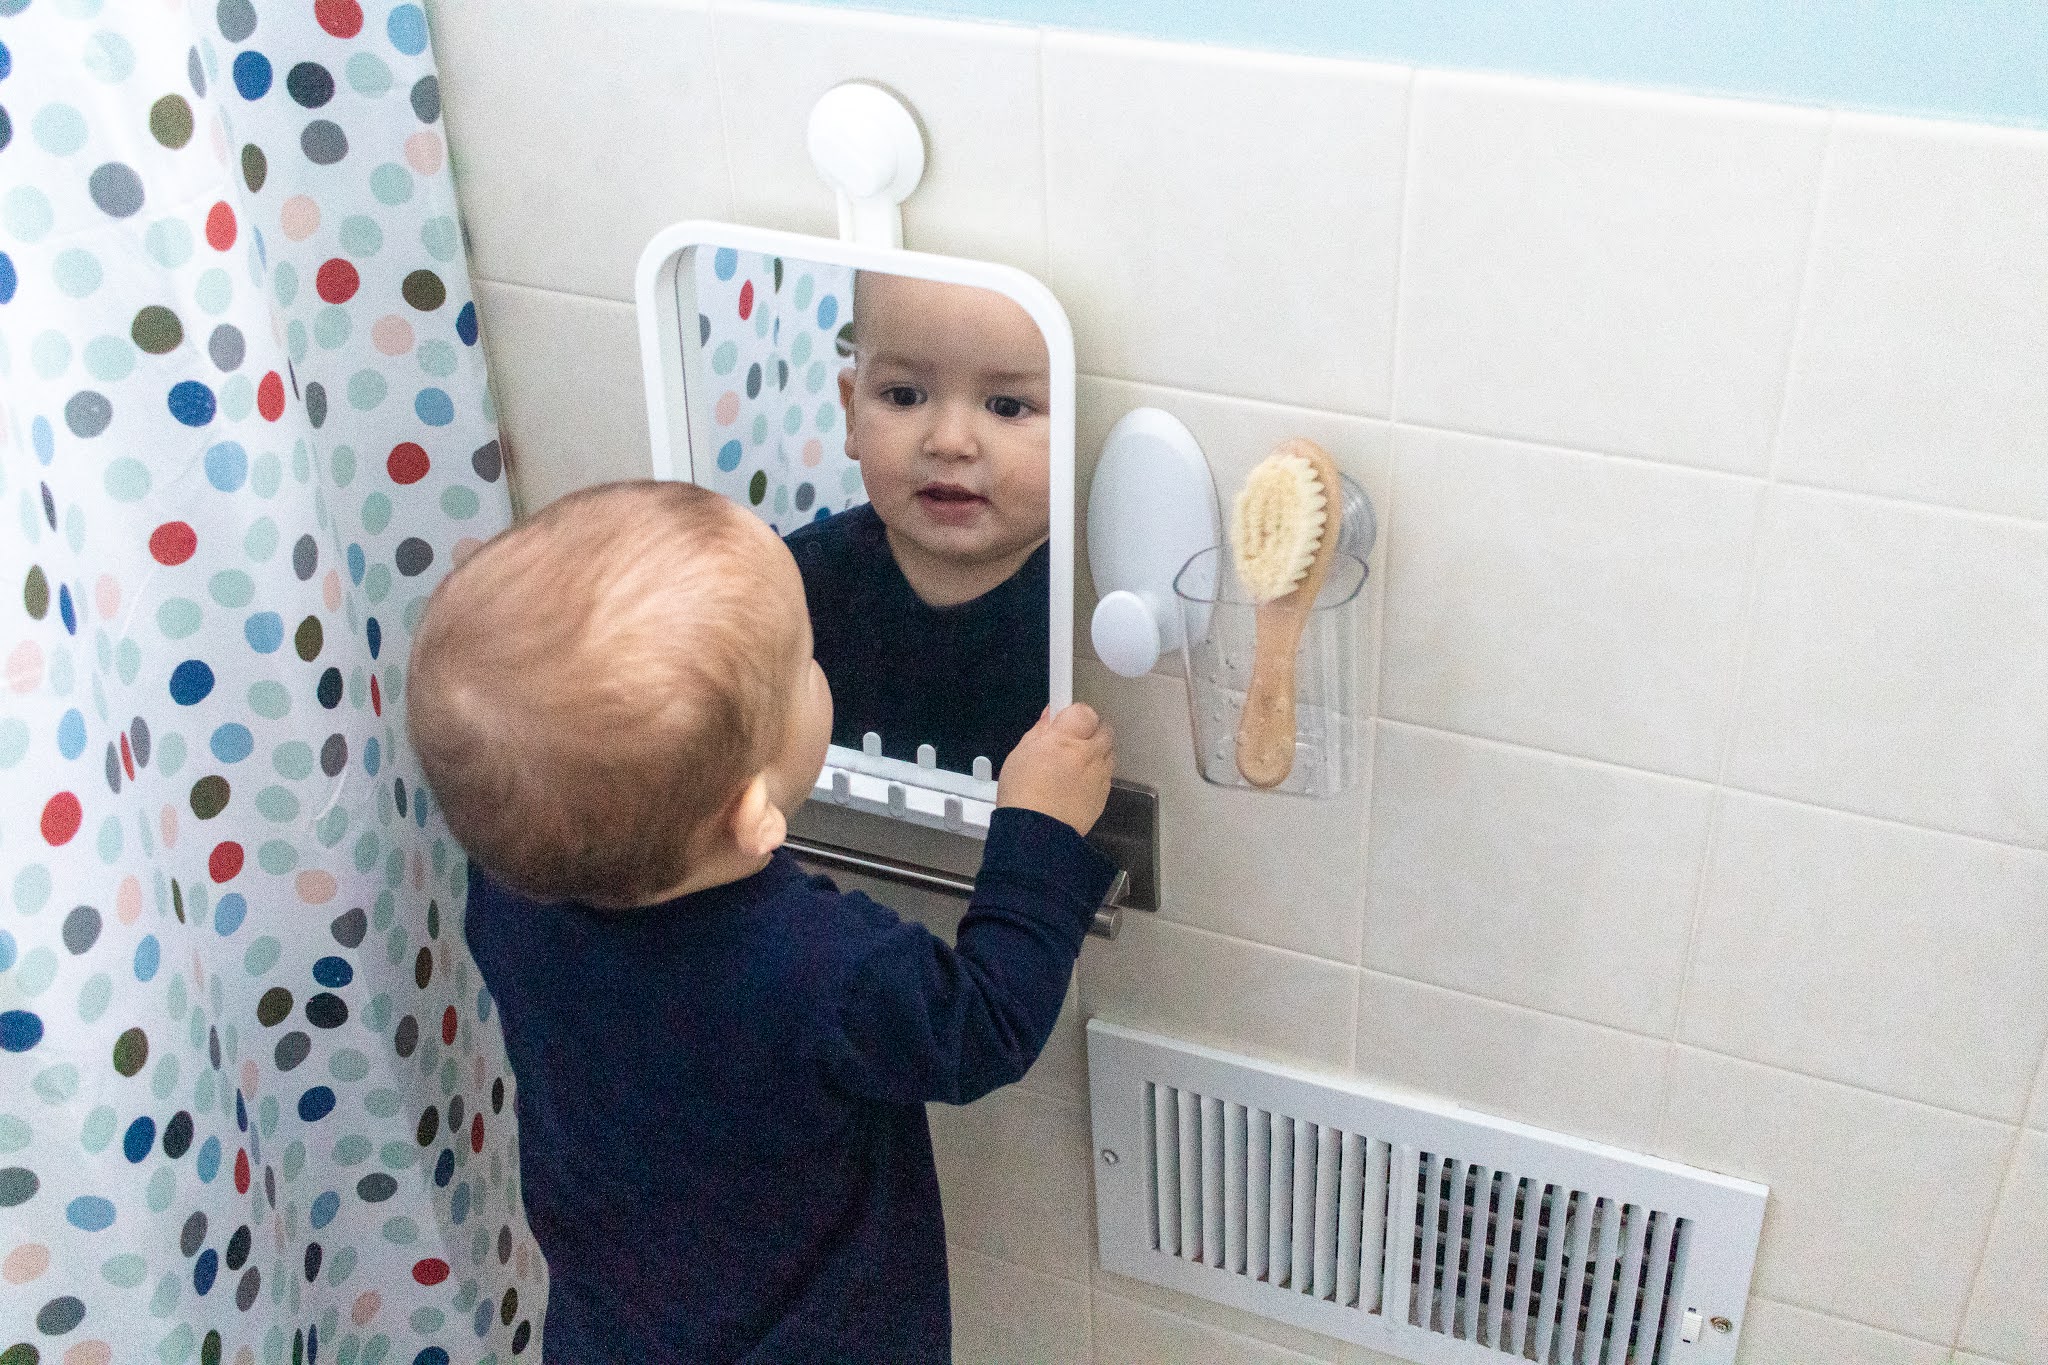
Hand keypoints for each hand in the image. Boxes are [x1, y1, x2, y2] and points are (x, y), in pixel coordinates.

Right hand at [997, 704, 1115, 836]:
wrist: (1035, 834)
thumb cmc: (1023, 795)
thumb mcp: (1020, 754)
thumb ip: (1040, 731)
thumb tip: (1050, 717)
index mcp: (1066, 738)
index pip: (1084, 710)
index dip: (1073, 714)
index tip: (1064, 717)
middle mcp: (1088, 754)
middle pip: (1102, 728)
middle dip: (1089, 731)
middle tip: (1070, 741)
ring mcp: (1099, 774)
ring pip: (1107, 751)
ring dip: (1095, 752)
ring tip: (1072, 765)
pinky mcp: (1104, 794)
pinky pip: (1106, 775)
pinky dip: (1096, 774)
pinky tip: (1076, 784)